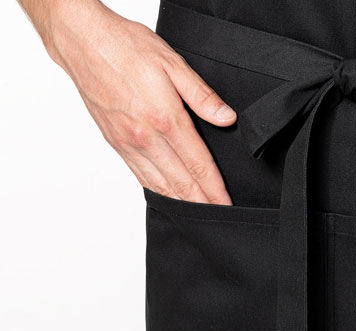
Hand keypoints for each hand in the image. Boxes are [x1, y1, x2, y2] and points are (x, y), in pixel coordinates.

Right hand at [45, 0, 234, 203]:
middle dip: (202, 203)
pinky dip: (157, 190)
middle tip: (218, 217)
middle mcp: (145, 137)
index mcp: (165, 118)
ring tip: (198, 213)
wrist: (83, 42)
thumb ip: (202, 96)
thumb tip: (226, 118)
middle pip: (181, 182)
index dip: (214, 188)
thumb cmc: (125, 47)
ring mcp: (128, 142)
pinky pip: (140, 175)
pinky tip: (169, 196)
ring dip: (181, 202)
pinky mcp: (115, 142)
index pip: (198, 164)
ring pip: (160, 184)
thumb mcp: (173, 64)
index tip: (226, 202)